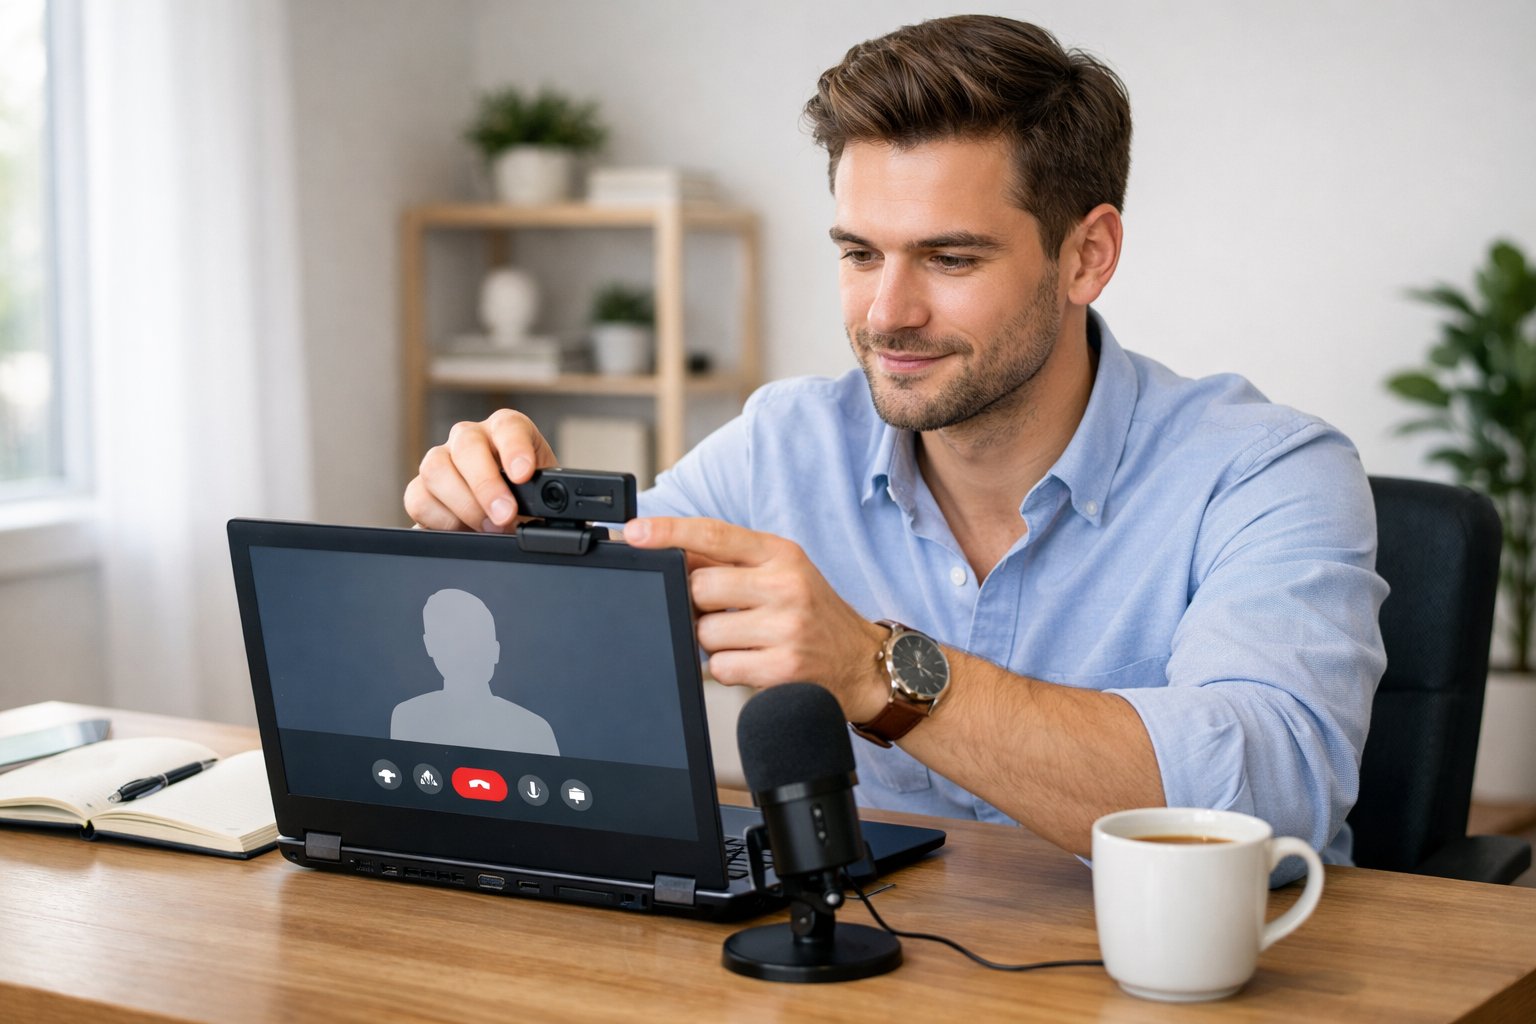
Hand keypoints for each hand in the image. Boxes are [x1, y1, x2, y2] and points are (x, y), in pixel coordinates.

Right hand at [404, 409, 558, 531]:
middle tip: (505, 515)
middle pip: (467, 445)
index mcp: (506, 430)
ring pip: (436, 469)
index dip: (514, 448)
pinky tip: (463, 529)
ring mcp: (442, 459)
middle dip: (486, 485)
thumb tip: (539, 514)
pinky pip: (418, 498)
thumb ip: (543, 497)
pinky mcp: (421, 487)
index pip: (508, 425)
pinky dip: (441, 520)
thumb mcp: (544, 494)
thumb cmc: (528, 500)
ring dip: (464, 505)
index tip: (523, 474)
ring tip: (490, 528)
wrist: (506, 518)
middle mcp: (470, 438)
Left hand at [624, 516, 889, 719]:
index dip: (668, 532)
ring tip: (747, 641)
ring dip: (714, 642)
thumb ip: (731, 562)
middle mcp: (786, 585)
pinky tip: (755, 662)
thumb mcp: (782, 573)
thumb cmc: (813, 614)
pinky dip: (728, 669)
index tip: (633, 533)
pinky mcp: (783, 668)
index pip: (714, 534)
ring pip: (705, 634)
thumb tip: (668, 553)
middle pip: (699, 588)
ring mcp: (786, 628)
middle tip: (722, 613)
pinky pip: (721, 668)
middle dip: (698, 607)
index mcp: (781, 554)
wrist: (863, 663)